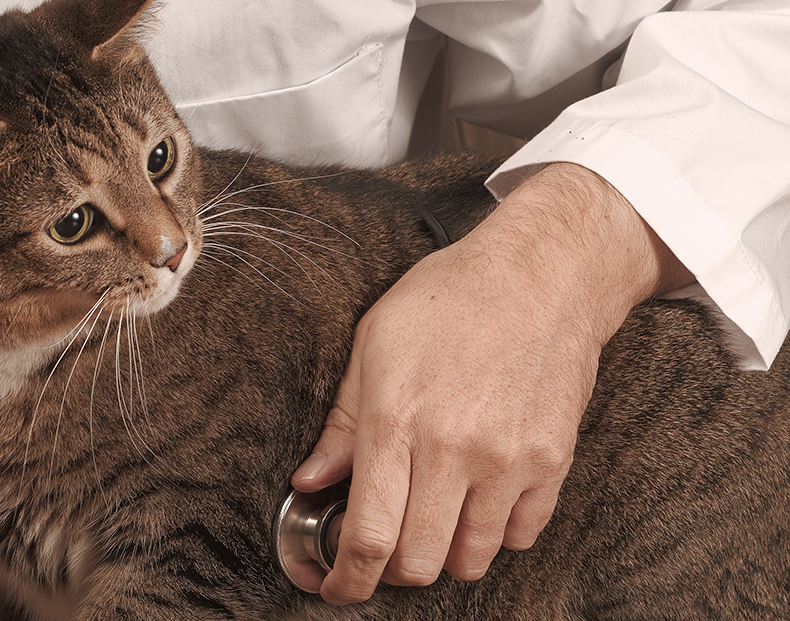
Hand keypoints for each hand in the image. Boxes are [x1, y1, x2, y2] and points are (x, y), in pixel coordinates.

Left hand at [291, 163, 691, 604]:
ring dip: (444, 554)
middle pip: (418, 563)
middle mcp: (453, 449)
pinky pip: (520, 536)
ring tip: (434, 516)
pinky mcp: (552, 461)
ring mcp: (509, 459)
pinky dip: (495, 533)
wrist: (543, 273)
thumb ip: (342, 422)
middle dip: (392, 569)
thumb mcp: (374, 344)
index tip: (338, 589)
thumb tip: (311, 480)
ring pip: (470, 561)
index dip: (347, 580)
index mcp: (397, 419)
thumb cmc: (449, 298)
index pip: (369, 536)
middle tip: (386, 545)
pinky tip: (480, 497)